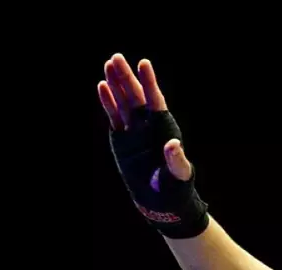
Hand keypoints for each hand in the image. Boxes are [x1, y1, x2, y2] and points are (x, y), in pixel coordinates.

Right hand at [97, 52, 208, 237]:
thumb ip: (176, 159)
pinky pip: (113, 116)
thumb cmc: (175, 185)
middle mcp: (148, 124)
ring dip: (115, 84)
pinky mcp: (121, 138)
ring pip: (123, 102)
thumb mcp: (179, 173)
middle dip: (126, 77)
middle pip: (135, 95)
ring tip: (108, 65)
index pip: (155, 99)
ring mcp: (133, 130)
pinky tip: (102, 86)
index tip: (144, 63)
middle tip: (116, 57)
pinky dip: (108, 102)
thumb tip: (173, 144)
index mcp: (164, 127)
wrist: (161, 200)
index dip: (149, 82)